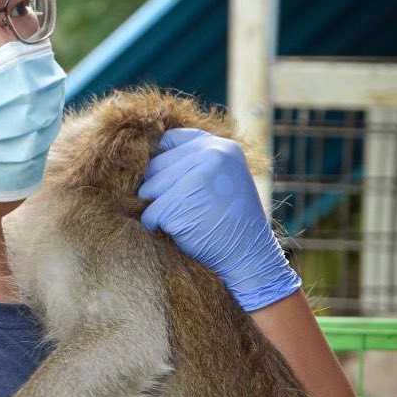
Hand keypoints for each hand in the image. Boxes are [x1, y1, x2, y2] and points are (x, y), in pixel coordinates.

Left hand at [138, 128, 300, 311]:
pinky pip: (149, 213)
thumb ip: (195, 162)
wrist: (248, 256)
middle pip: (155, 166)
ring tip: (181, 219)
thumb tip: (148, 159)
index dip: (160, 161)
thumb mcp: (222, 179)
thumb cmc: (229, 221)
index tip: (165, 182)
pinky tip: (178, 232)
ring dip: (155, 209)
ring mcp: (195, 179)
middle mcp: (210, 156)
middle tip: (178, 208)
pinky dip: (155, 226)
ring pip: (148, 189)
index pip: (170, 140)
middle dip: (157, 190)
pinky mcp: (179, 204)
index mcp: (221, 147)